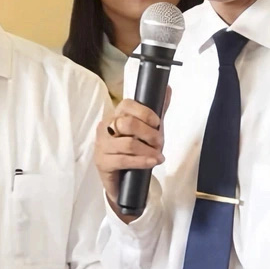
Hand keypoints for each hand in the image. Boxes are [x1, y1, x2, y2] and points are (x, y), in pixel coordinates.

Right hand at [96, 97, 164, 221]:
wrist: (120, 179)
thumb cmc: (133, 150)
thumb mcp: (147, 129)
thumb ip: (156, 110)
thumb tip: (167, 88)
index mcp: (115, 115)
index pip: (127, 105)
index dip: (145, 113)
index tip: (158, 123)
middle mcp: (105, 127)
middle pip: (128, 123)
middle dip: (149, 134)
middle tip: (160, 143)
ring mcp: (102, 145)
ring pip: (128, 143)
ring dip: (148, 150)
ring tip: (158, 156)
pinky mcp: (102, 162)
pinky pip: (124, 160)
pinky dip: (142, 161)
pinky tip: (152, 162)